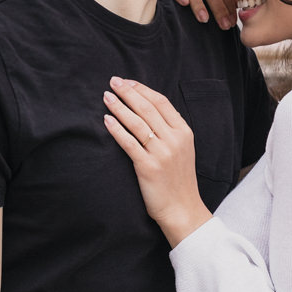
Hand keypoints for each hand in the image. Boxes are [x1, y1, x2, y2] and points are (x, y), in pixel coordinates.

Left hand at [102, 77, 212, 245]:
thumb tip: (147, 111)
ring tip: (106, 97)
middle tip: (113, 82)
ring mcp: (162, 153)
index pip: (161, 102)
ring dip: (120, 107)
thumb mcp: (182, 150)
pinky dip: (117, 129)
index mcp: (184, 132)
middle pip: (147, 108)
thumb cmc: (178, 180)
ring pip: (137, 123)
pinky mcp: (148, 167)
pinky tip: (107, 120)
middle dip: (128, 92)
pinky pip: (129, 143)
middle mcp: (174, 139)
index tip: (127, 82)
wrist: (182, 209)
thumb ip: (170, 131)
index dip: (142, 89)